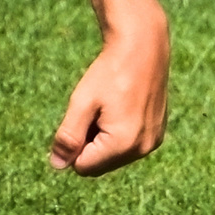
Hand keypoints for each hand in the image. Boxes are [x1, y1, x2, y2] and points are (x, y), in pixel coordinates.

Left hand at [50, 17, 168, 175]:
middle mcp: (142, 149)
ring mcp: (153, 142)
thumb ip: (68, 137)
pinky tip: (122, 107)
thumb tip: (57, 166)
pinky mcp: (158, 134)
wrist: (143, 47)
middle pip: (99, 165)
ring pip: (113, 157)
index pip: (83, 167)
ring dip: (104, 139)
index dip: (74, 145)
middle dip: (90, 144)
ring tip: (110, 107)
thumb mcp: (82, 103)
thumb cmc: (110, 72)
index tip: (82, 116)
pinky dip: (120, 133)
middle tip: (96, 110)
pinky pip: (129, 146)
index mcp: (123, 144)